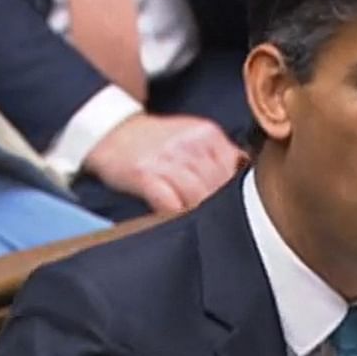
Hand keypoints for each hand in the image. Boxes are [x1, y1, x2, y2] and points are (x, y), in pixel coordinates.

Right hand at [82, 113, 248, 213]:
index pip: (236, 169)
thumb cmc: (155, 140)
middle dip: (221, 205)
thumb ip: (220, 153)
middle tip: (222, 223)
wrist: (111, 131)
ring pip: (199, 196)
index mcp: (208, 134)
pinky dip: (178, 215)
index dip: (237, 191)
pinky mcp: (146, 175)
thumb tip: (245, 173)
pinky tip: (178, 219)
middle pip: (220, 185)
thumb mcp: (194, 135)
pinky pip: (171, 204)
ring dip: (201, 213)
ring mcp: (168, 159)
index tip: (238, 206)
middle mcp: (190, 144)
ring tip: (201, 224)